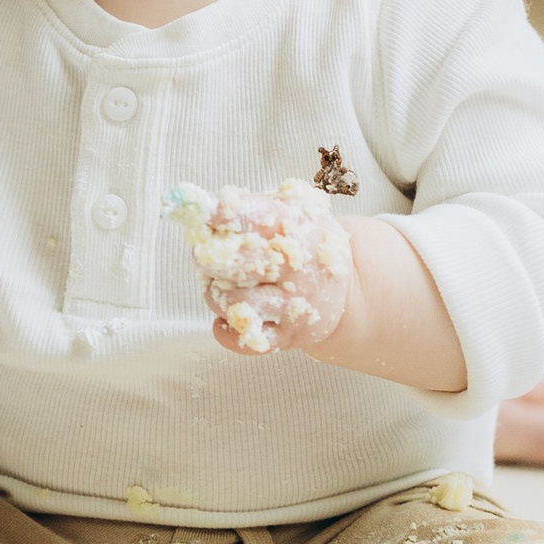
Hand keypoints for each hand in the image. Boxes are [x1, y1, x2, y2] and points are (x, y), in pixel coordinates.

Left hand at [172, 180, 352, 355]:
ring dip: (215, 293)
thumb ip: (250, 205)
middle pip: (232, 262)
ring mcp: (291, 306)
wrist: (348, 293)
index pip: (251, 217)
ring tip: (222, 284)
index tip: (195, 209)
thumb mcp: (293, 211)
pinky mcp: (287, 337)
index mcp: (294, 228)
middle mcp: (294, 268)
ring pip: (232, 303)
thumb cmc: (307, 246)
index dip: (218, 213)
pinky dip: (226, 329)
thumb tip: (202, 205)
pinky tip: (229, 315)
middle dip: (208, 257)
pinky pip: (243, 339)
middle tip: (207, 253)